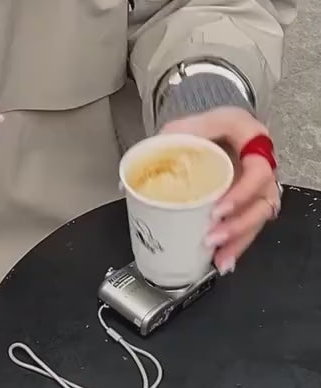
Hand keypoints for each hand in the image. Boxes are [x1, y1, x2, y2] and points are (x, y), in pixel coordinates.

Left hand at [160, 107, 280, 274]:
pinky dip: (238, 245)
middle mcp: (261, 162)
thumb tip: (125, 183)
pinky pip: (251, 225)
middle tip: (212, 238)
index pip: (258, 169)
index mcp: (249, 137)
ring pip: (259, 216)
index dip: (242, 193)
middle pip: (263, 199)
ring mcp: (258, 183)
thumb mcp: (179, 129)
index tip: (217, 210)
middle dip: (239, 224)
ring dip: (239, 239)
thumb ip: (159, 148)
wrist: (209, 129)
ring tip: (219, 258)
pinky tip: (223, 260)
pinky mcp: (251, 200)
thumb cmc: (198, 128)